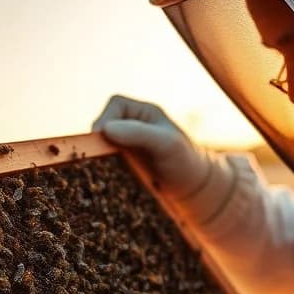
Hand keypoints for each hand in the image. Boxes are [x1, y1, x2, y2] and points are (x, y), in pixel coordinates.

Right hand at [91, 95, 215, 197]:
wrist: (195, 189)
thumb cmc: (186, 162)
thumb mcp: (166, 144)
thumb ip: (138, 133)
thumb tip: (105, 128)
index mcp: (145, 113)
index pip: (116, 104)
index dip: (106, 117)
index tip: (102, 136)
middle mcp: (135, 126)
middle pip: (105, 123)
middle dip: (100, 138)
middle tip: (97, 156)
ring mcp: (129, 145)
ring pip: (103, 143)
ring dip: (100, 155)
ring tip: (103, 169)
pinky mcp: (126, 164)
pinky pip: (107, 161)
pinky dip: (104, 167)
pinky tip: (108, 177)